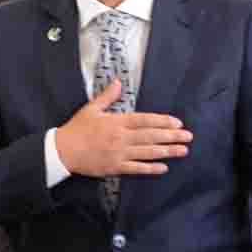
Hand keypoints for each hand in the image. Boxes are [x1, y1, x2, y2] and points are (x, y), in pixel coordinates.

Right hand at [56, 80, 191, 176]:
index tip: (177, 123)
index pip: (144, 120)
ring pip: (147, 152)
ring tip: (182, 151)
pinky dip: (150, 168)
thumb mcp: (91, 109)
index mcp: (116, 121)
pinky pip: (136, 168)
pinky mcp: (114, 167)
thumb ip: (108, 96)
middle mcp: (120, 137)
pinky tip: (163, 167)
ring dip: (166, 151)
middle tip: (188, 137)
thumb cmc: (76, 129)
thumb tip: (118, 82)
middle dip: (171, 136)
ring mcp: (118, 153)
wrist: (63, 151)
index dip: (162, 121)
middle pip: (150, 136)